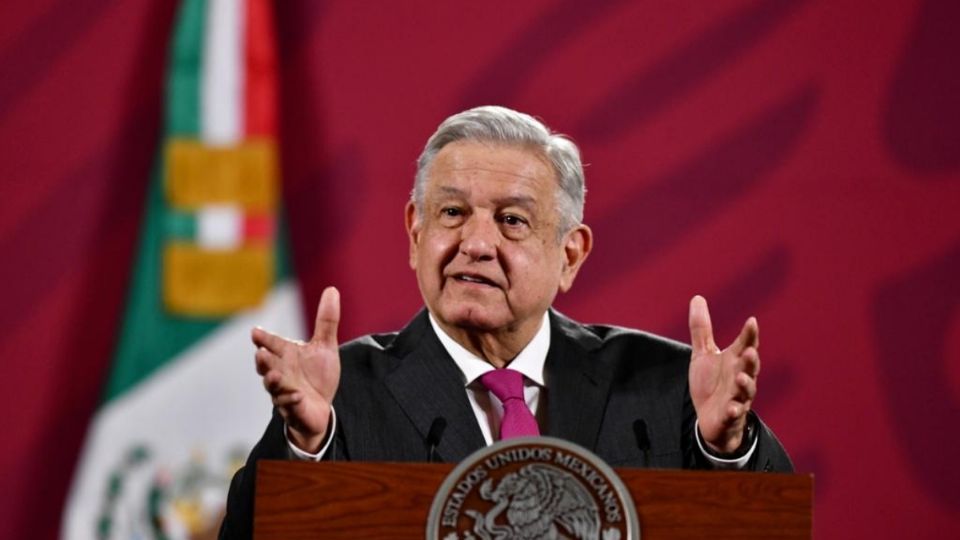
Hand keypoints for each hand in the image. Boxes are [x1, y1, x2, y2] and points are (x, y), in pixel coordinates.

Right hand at [253, 286, 340, 452]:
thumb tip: (332, 289)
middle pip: (267, 366)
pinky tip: (298, 396)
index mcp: (286, 355)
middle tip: (261, 354)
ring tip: (276, 376)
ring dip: (273, 381)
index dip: (263, 338)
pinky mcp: (293, 409)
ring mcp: (283, 391)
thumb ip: (327, 320)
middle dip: (263, 361)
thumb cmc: (318, 375)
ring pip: (273, 387)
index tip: (255, 332)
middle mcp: (280, 372)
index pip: (271, 344)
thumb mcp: (325, 346)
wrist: (321, 407)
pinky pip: (289, 406)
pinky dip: (292, 401)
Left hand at [687, 295, 758, 452]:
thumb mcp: (703, 354)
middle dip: (751, 359)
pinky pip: (734, 414)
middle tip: (750, 350)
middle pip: (750, 367)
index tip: (751, 321)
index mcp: (735, 361)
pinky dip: (734, 411)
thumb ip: (701, 329)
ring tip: (741, 377)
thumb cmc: (711, 384)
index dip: (749, 334)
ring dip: (746, 384)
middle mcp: (741, 377)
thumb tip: (698, 297)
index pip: (745, 345)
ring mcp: (737, 397)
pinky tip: (731, 408)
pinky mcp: (730, 416)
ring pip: (746, 390)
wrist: (711, 419)